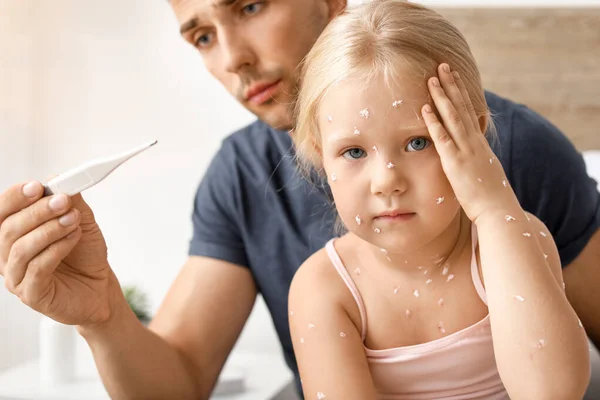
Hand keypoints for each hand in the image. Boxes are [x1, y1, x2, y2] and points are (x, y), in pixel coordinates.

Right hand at [0, 181, 115, 325]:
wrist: (100, 287)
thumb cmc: (84, 254)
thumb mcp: (80, 221)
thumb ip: (69, 201)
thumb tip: (55, 179)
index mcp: (13, 235)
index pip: (1, 213)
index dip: (14, 198)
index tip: (36, 186)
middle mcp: (7, 256)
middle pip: (8, 229)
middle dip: (37, 212)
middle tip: (63, 201)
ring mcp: (16, 277)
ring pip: (21, 249)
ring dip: (49, 230)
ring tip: (72, 220)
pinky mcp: (31, 295)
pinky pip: (37, 269)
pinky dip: (56, 249)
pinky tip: (72, 238)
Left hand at [421, 63, 520, 221]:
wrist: (499, 211)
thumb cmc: (490, 197)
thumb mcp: (483, 173)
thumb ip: (474, 161)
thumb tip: (470, 158)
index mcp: (479, 144)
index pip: (469, 112)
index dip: (460, 94)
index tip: (454, 77)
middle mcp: (474, 143)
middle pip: (462, 108)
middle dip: (451, 85)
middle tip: (442, 65)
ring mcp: (466, 151)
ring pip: (453, 118)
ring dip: (442, 97)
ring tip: (432, 78)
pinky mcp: (456, 163)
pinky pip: (443, 139)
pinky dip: (434, 122)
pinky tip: (426, 108)